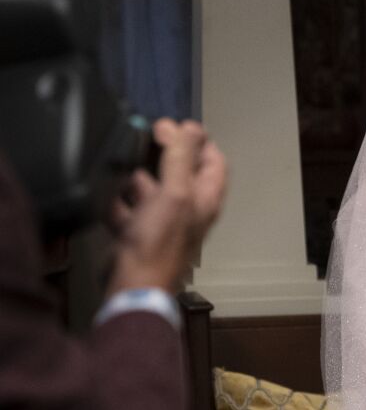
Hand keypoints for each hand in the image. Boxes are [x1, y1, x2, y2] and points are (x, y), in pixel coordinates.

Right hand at [107, 119, 227, 294]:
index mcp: (206, 197)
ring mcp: (163, 220)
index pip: (214, 160)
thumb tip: (186, 126)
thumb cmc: (160, 241)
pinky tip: (107, 194)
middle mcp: (189, 207)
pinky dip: (117, 200)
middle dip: (164, 152)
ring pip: (152, 187)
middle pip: (181, 170)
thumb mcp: (175, 191)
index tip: (178, 126)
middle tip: (145, 136)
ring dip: (136, 176)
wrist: (132, 283)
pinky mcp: (139, 231)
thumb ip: (181, 157)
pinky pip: (128, 207)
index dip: (200, 140)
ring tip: (122, 164)